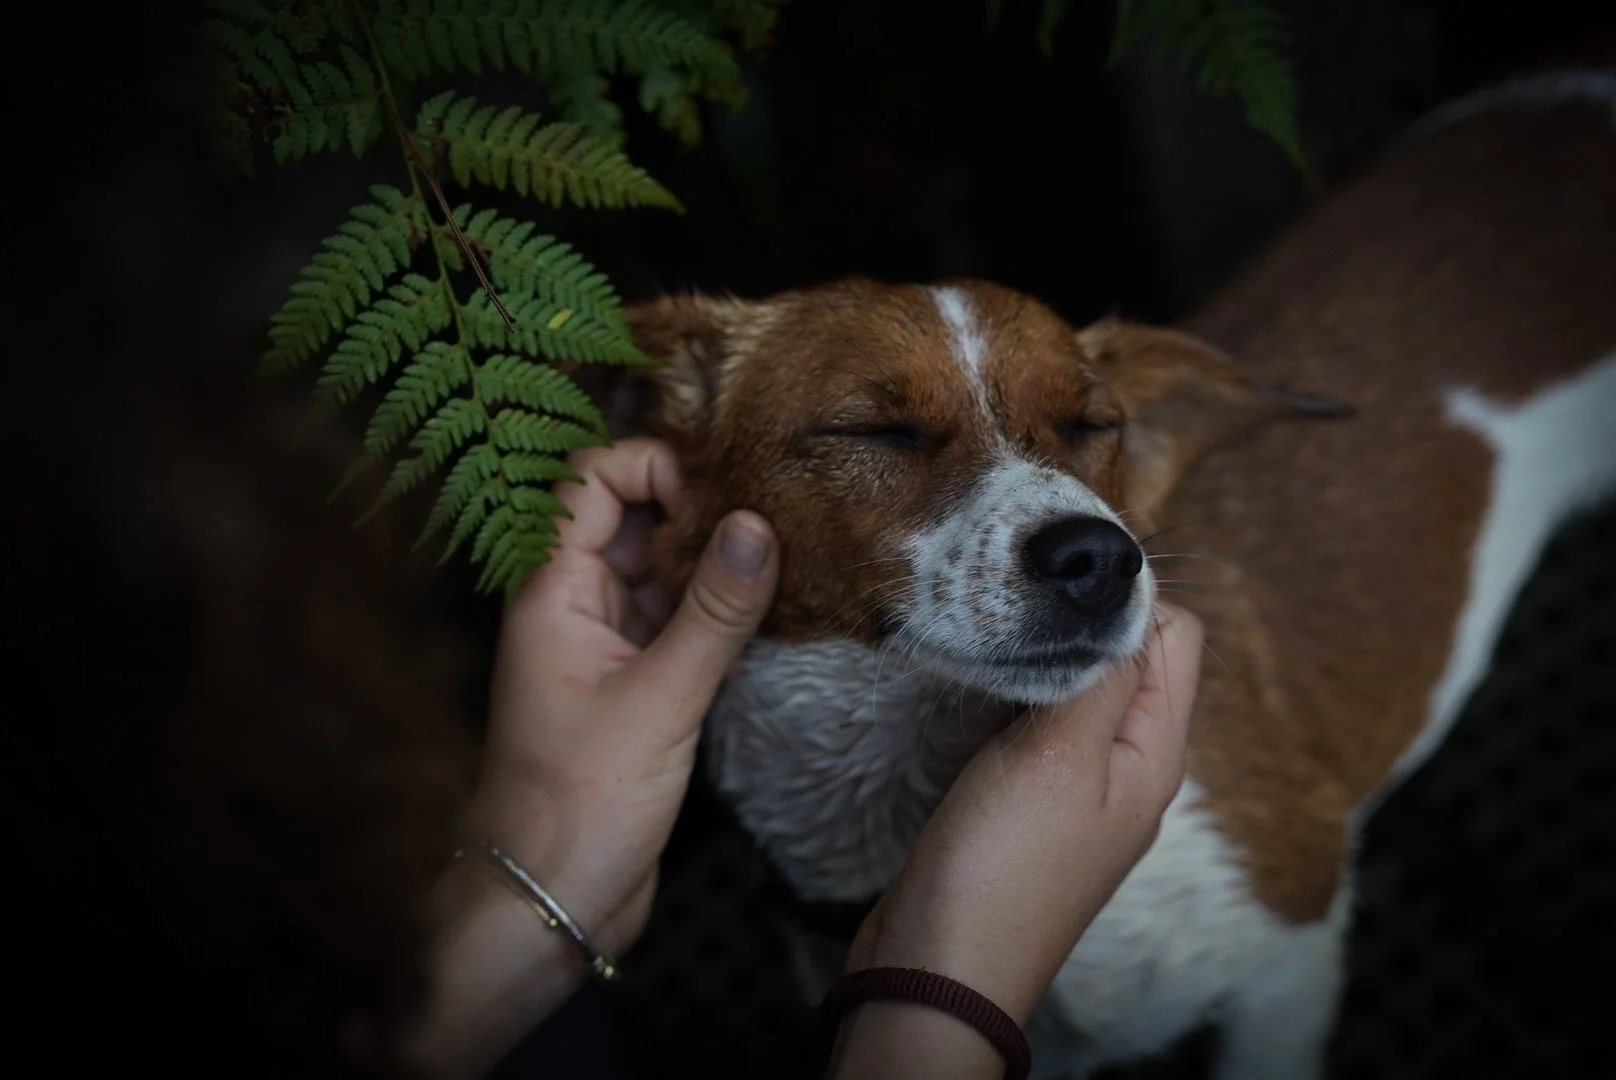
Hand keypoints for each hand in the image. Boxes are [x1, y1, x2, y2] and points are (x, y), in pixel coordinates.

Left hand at [410, 438, 778, 1078]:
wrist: (550, 902)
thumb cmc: (579, 804)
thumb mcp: (659, 702)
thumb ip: (712, 613)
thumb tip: (758, 524)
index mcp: (552, 591)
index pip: (590, 481)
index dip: (653, 468)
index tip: (720, 494)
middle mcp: (576, 606)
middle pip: (635, 520)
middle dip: (699, 511)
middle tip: (775, 518)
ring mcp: (608, 646)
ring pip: (664, 573)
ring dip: (718, 565)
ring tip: (790, 560)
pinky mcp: (639, 686)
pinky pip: (681, 624)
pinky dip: (722, 615)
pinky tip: (775, 616)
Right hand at [830, 604, 1202, 1078]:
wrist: (938, 967)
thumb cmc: (1001, 868)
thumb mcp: (1059, 756)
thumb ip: (1102, 673)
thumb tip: (1133, 596)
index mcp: (1154, 753)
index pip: (1178, 636)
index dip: (1128, 597)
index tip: (1060, 584)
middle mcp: (1127, 766)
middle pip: (1128, 658)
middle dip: (1080, 622)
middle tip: (1017, 607)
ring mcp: (1077, 787)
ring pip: (1077, 687)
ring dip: (1042, 658)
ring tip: (994, 646)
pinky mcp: (1027, 801)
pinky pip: (1037, 723)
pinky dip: (1012, 696)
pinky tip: (976, 695)